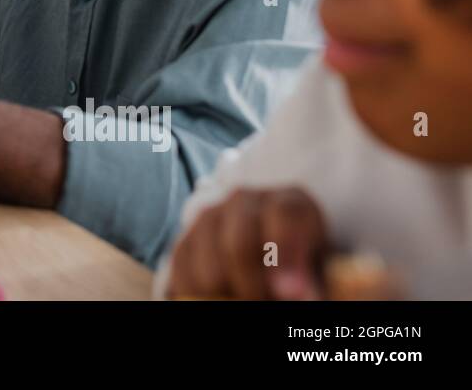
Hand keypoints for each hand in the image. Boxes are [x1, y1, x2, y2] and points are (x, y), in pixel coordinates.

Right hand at [167, 187, 328, 299]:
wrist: (277, 267)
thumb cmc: (307, 272)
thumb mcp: (325, 273)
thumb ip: (320, 283)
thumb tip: (301, 296)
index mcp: (290, 202)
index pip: (285, 216)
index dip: (288, 255)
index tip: (295, 295)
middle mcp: (245, 199)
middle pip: (239, 244)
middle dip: (254, 288)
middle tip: (268, 308)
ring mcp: (209, 218)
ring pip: (208, 266)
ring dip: (227, 295)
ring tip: (248, 302)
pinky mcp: (185, 241)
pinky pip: (182, 273)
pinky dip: (199, 294)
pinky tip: (223, 299)